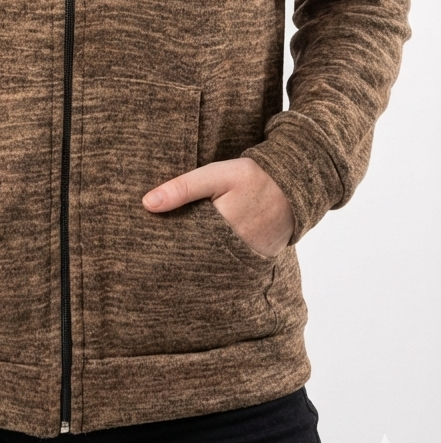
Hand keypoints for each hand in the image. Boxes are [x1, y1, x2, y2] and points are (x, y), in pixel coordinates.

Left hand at [142, 156, 293, 257]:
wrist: (294, 186)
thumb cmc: (253, 177)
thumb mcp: (216, 175)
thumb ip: (183, 188)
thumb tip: (147, 203)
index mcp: (220, 231)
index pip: (184, 247)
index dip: (166, 248)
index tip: (150, 249)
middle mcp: (235, 252)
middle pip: (198, 261)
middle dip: (180, 259)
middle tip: (157, 260)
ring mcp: (248, 261)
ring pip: (214, 267)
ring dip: (200, 262)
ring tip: (182, 260)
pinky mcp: (258, 262)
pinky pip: (231, 268)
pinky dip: (218, 263)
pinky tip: (206, 257)